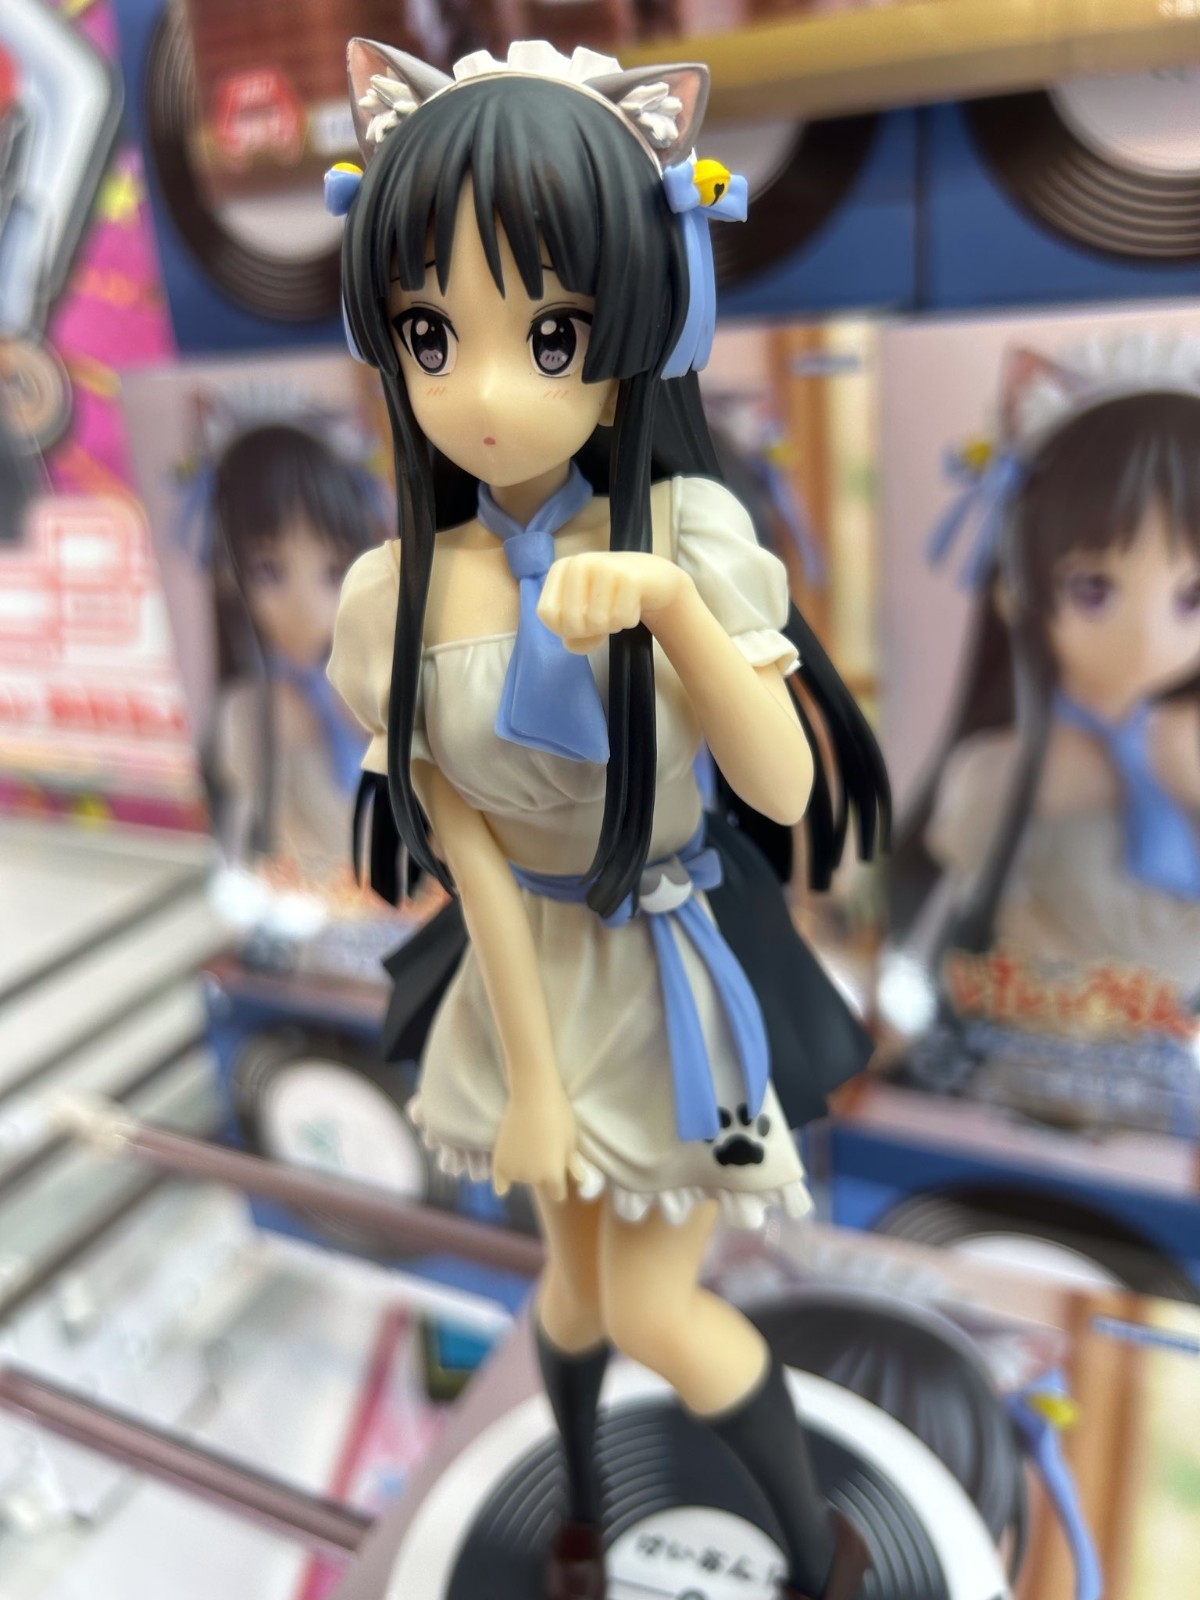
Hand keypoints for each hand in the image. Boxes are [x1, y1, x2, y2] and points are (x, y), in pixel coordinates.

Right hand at [492, 1080, 588, 1203]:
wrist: (533, 1095)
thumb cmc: (559, 1115)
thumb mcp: (570, 1141)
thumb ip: (572, 1164)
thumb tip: (580, 1180)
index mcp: (553, 1176)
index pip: (557, 1194)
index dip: (559, 1185)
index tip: (559, 1176)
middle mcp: (533, 1179)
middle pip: (540, 1184)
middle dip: (543, 1174)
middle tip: (544, 1149)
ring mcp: (514, 1170)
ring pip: (522, 1178)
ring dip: (526, 1169)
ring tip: (529, 1145)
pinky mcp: (499, 1161)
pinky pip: (500, 1182)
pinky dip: (502, 1184)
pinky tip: (503, 1189)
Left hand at [538, 551, 691, 653]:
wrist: (654, 578)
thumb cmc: (613, 598)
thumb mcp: (586, 617)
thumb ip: (574, 637)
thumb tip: (571, 644)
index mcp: (560, 569)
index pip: (547, 615)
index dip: (567, 629)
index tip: (584, 619)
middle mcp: (578, 563)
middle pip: (572, 622)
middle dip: (592, 630)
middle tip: (606, 614)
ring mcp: (604, 566)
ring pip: (598, 622)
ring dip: (613, 624)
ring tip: (620, 605)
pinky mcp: (629, 576)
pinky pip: (622, 618)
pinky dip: (630, 620)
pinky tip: (634, 603)